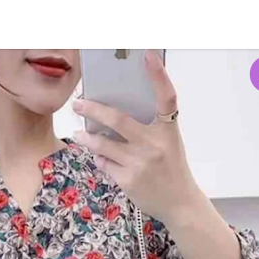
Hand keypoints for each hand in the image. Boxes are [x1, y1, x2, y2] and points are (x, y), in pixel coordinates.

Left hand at [72, 50, 202, 224]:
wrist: (179, 203)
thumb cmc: (171, 168)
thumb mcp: (168, 143)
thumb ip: (148, 128)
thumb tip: (112, 115)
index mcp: (168, 130)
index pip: (167, 97)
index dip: (158, 75)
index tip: (147, 55)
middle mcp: (154, 144)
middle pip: (118, 120)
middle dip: (93, 109)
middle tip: (78, 103)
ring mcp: (140, 163)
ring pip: (103, 144)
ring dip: (87, 138)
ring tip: (78, 134)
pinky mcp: (128, 180)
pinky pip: (104, 163)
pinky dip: (100, 158)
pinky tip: (100, 157)